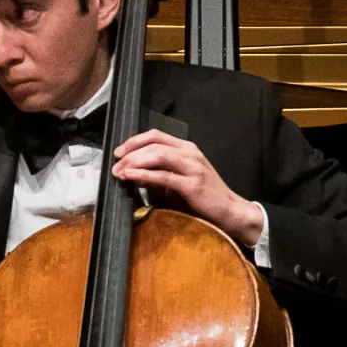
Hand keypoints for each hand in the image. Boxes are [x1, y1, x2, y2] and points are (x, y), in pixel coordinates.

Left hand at [111, 130, 263, 246]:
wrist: (230, 211)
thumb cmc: (204, 196)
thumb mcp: (180, 179)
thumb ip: (159, 172)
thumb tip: (134, 172)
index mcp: (187, 149)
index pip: (156, 135)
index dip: (134, 141)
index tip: (119, 151)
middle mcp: (190, 154)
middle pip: (154, 144)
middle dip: (130, 153)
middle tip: (115, 164)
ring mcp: (193, 168)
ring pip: (157, 155)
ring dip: (134, 162)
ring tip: (120, 171)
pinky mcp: (192, 184)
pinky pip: (163, 176)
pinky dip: (143, 174)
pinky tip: (131, 176)